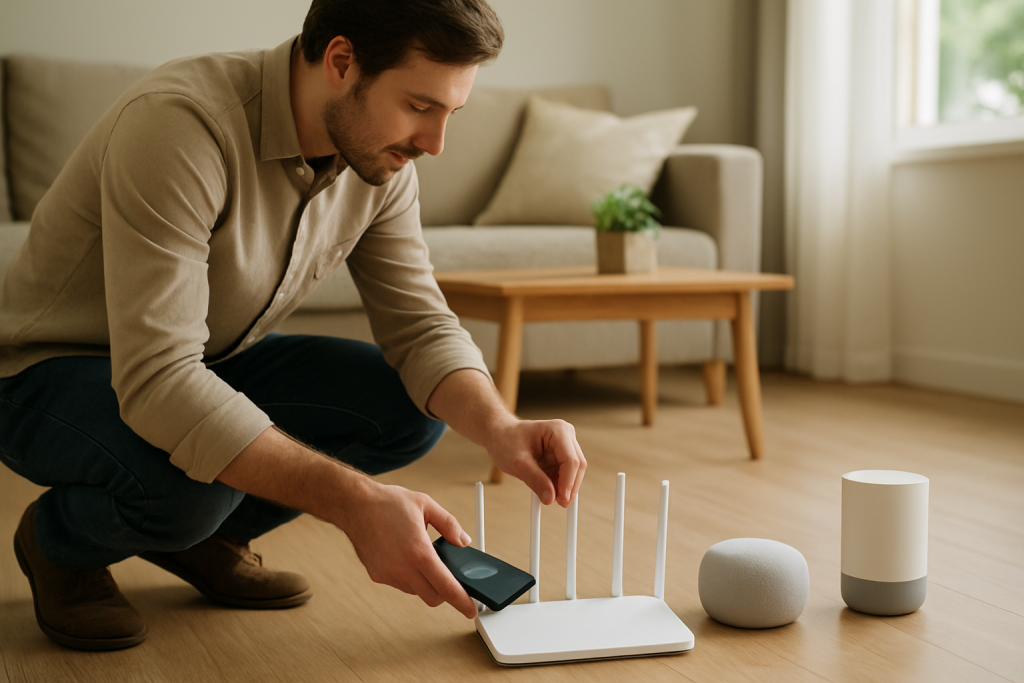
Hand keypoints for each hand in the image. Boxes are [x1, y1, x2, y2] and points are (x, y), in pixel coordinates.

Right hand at [337, 480, 477, 618]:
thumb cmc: (388, 503)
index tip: (470, 610)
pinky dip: (409, 578)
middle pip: (433, 597)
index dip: (461, 601)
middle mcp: (403, 568)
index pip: (446, 587)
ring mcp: (388, 574)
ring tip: (422, 558)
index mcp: (419, 552)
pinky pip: (400, 585)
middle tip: (449, 578)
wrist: (355, 505)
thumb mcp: (426, 505)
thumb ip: (449, 525)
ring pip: (416, 592)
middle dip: (445, 593)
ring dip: (425, 583)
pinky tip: (405, 557)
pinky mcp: (377, 575)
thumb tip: (464, 542)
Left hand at [486, 418, 586, 507]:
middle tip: (558, 503)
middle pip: (577, 466)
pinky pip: (566, 474)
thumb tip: (550, 499)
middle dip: (569, 486)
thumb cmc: (506, 441)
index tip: (560, 500)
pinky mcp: (561, 455)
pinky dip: (559, 485)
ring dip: (564, 487)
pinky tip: (547, 491)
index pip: (571, 460)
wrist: (500, 435)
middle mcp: (566, 435)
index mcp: (558, 431)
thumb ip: (535, 480)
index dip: (568, 482)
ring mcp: (565, 445)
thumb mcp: (518, 463)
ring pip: (574, 472)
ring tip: (548, 497)